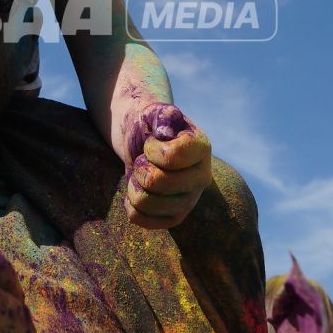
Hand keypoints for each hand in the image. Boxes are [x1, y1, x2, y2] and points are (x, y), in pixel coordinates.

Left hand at [120, 103, 211, 229]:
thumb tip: (164, 132)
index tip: (151, 142)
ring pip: (148, 204)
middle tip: (143, 160)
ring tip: (141, 175)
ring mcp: (190, 200)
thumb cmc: (151, 126)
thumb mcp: (155, 112)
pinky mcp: (174, 217)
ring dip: (134, 185)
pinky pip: (141, 220)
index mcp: (202, 148)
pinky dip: (130, 204)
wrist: (145, 142)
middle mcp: (202, 177)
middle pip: (157, 183)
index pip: (171, 157)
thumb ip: (162, 115)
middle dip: (140, 167)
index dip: (151, 150)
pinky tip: (137, 190)